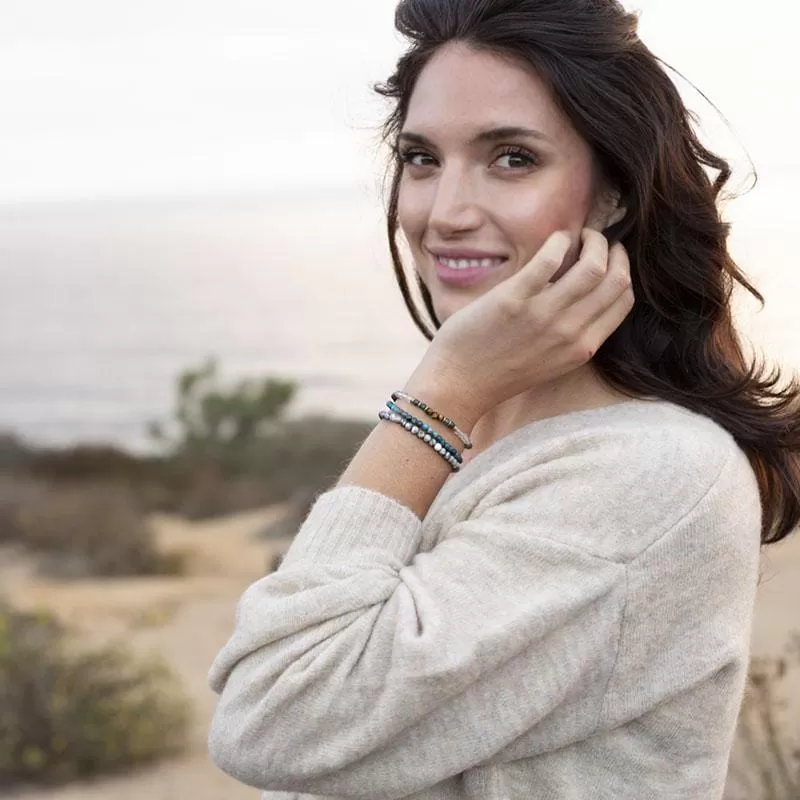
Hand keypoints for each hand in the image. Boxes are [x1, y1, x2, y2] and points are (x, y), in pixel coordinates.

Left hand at [407, 229, 634, 421]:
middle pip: (616, 280)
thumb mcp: (550, 360)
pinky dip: (559, 241)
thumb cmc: (499, 371)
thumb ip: (571, 335)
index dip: (623, 272)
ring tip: (580, 235)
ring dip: (592, 241)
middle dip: (614, 251)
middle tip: (597, 240)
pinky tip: (555, 239)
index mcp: (582, 348)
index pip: (624, 301)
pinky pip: (549, 260)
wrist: (459, 384)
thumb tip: (581, 294)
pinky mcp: (513, 299)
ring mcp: (542, 315)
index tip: (610, 258)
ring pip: (592, 266)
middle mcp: (569, 332)